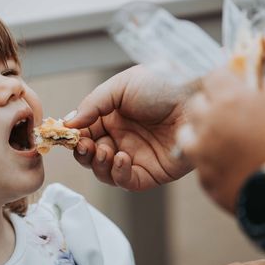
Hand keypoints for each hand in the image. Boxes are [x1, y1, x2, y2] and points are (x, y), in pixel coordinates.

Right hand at [65, 66, 192, 190]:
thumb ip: (92, 105)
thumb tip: (69, 124)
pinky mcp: (152, 172)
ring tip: (104, 150)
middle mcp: (122, 138)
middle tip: (84, 145)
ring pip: (104, 172)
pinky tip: (120, 158)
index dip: (74, 137)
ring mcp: (136, 156)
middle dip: (83, 152)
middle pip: (90, 155)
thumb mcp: (120, 86)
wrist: (197, 94)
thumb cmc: (162, 83)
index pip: (84, 133)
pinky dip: (118, 173)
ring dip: (97, 164)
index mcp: (112, 117)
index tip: (67, 136)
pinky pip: (128, 181)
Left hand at [179, 68, 264, 212]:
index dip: (223, 81)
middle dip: (210, 105)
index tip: (231, 86)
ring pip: (186, 134)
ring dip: (199, 133)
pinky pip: (199, 163)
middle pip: (196, 104)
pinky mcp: (204, 179)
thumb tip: (258, 87)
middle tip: (229, 115)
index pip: (212, 75)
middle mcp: (209, 124)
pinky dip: (209, 161)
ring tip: (220, 140)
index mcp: (231, 100)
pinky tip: (228, 164)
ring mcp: (203, 153)